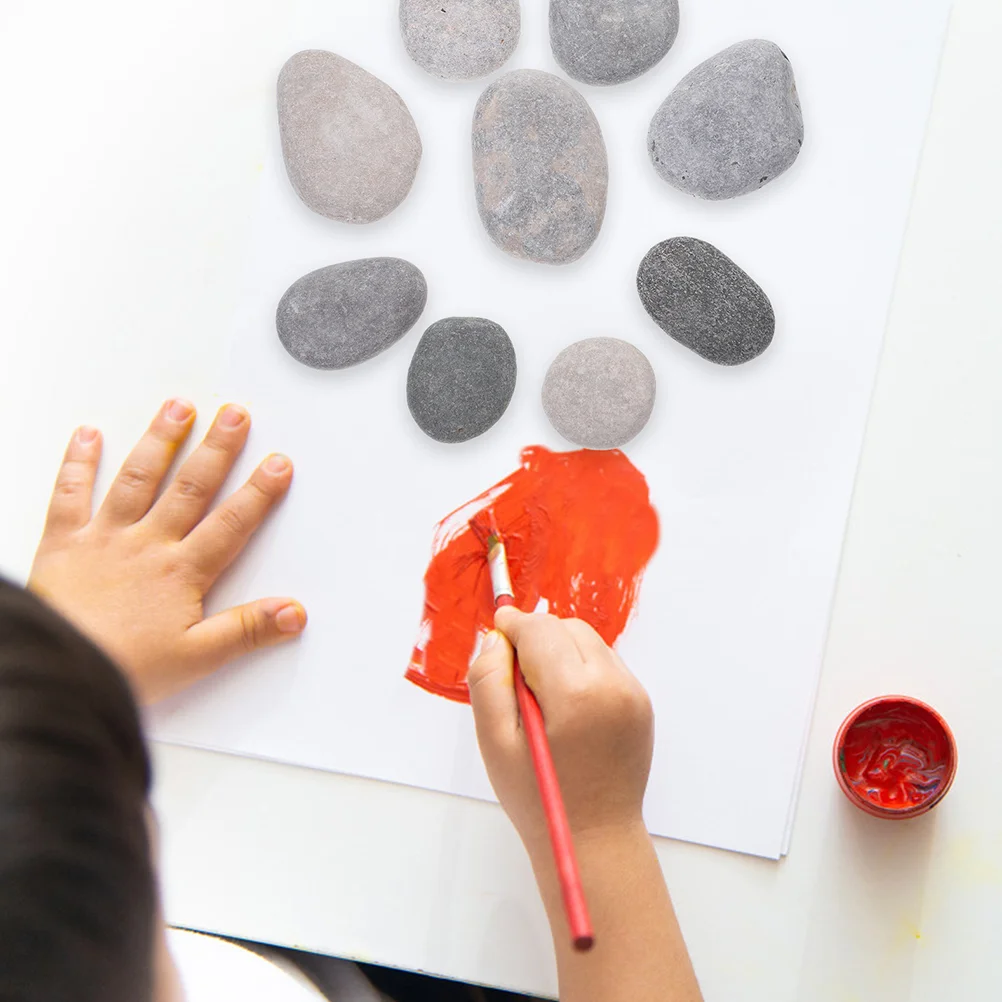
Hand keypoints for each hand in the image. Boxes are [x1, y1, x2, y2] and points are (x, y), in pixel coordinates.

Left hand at [29, 398, 305, 703]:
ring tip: (178, 408)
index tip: (278, 465)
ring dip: (160, 440)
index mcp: (181, 572)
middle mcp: (147, 545)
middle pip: (190, 487)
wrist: (58, 667)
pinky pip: (70, 493)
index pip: (231, 523)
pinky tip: (88, 435)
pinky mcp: (63, 542)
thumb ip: (247, 630)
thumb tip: (293, 612)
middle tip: (234, 415)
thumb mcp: (197, 658)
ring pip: (138, 478)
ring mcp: (104, 538)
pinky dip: (78, 461)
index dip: (259, 492)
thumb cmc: (122, 666)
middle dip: (216, 448)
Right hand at [467, 607, 653, 853]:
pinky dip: (581, 668)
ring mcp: (633, 693)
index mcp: (576, 695)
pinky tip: (566, 707)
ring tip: (541, 698)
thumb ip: (489, 682)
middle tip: (516, 678)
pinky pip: (605, 662)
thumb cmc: (540, 799)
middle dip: (537, 639)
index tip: (497, 628)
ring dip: (560, 652)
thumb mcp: (495, 743)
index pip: (540, 630)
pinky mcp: (641, 702)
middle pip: (567, 628)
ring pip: (588, 641)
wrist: (595, 838)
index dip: (513, 625)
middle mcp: (613, 686)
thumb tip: (497, 639)